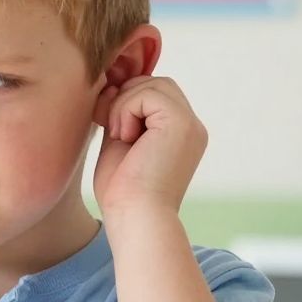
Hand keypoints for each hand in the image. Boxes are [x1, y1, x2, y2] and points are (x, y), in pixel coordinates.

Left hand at [92, 74, 206, 220]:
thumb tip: (113, 85)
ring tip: (120, 137)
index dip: (126, 101)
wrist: (134, 218)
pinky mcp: (181, 123)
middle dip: (125, 99)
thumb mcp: (120, 143)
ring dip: (123, 106)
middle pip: (155, 83)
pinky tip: (125, 138)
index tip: (109, 127)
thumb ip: (124, 115)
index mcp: (180, 134)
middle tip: (112, 130)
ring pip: (151, 84)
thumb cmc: (122, 193)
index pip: (154, 94)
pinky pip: (147, 93)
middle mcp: (191, 127)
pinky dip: (126, 110)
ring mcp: (190, 124)